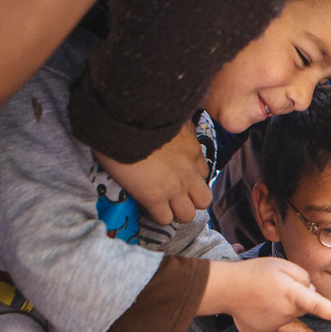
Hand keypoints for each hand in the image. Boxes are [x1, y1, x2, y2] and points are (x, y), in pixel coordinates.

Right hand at [93, 122, 210, 224]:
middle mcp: (189, 171)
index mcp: (193, 151)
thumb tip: (180, 125)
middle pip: (203, 201)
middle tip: (173, 197)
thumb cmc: (145, 113)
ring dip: (175, 212)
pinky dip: (156, 215)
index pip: (203, 174)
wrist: (127, 118)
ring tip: (159, 205)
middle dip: (190, 201)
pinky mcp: (154, 196)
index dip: (191, 180)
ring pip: (187, 215)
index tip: (177, 178)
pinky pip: (164, 219)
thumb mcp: (174, 118)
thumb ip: (180, 127)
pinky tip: (145, 206)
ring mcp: (174, 186)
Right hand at [202, 258, 330, 331]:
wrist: (228, 288)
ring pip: (294, 314)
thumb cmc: (256, 273)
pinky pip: (283, 322)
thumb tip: (312, 293)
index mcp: (291, 294)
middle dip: (300, 296)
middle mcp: (286, 311)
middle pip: (306, 306)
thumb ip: (303, 278)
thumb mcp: (284, 265)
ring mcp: (277, 323)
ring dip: (288, 304)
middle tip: (280, 284)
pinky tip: (266, 303)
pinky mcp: (268, 330)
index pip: (317, 304)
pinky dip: (278, 312)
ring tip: (269, 292)